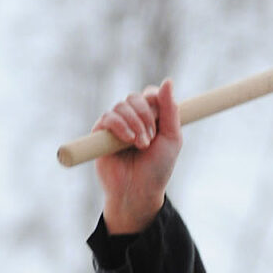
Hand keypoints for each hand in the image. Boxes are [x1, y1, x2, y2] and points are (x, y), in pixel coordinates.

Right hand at [94, 79, 181, 234]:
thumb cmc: (157, 168)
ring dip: (134, 123)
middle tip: (151, 138)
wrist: (139, 191)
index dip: (155, 100)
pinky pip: (108, 117)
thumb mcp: (172, 138)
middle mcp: (131, 119)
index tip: (161, 117)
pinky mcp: (100, 135)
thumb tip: (168, 81)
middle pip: (135, 97)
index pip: (150, 94)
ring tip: (141, 144)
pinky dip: (120, 125)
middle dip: (145, 115)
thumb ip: (171, 110)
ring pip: (121, 106)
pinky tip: (128, 140)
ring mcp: (115, 126)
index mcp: (150, 118)